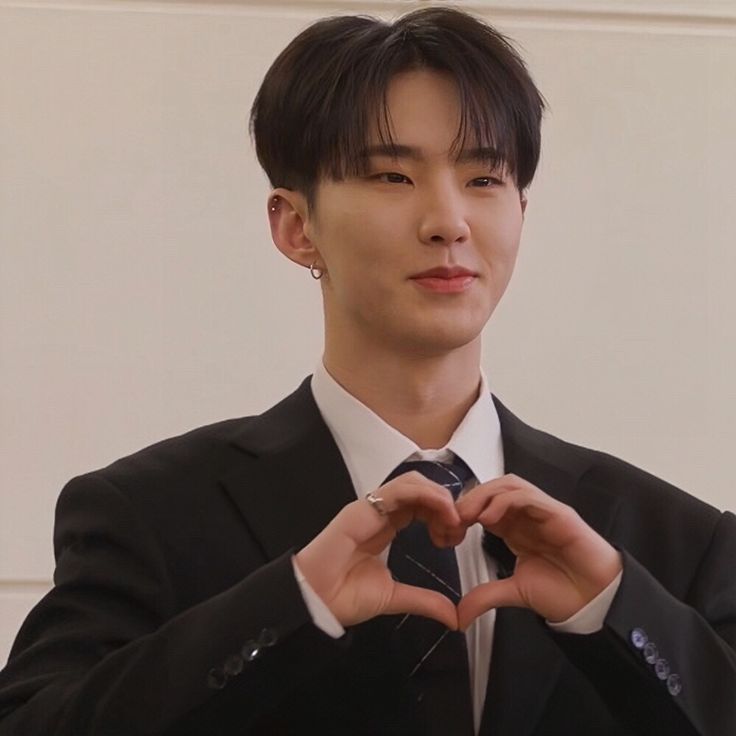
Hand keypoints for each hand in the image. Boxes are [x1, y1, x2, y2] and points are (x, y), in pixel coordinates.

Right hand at [295, 471, 463, 628]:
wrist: (316, 602)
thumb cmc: (343, 596)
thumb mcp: (395, 597)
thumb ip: (424, 600)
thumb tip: (453, 616)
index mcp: (386, 527)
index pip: (421, 505)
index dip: (443, 514)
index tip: (456, 536)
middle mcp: (379, 513)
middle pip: (420, 490)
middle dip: (445, 503)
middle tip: (459, 527)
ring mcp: (370, 508)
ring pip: (412, 483)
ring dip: (439, 495)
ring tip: (453, 518)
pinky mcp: (362, 508)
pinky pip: (399, 489)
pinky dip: (426, 494)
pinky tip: (441, 511)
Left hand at [455, 474, 622, 630]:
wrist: (596, 603)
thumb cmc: (563, 593)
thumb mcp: (514, 592)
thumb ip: (486, 596)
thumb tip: (459, 615)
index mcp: (515, 528)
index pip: (485, 505)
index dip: (464, 512)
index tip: (446, 529)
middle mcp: (527, 515)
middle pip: (494, 489)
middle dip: (470, 498)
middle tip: (452, 518)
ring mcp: (543, 511)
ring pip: (510, 485)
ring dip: (485, 495)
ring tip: (468, 515)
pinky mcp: (559, 514)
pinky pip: (529, 497)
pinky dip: (506, 501)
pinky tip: (490, 517)